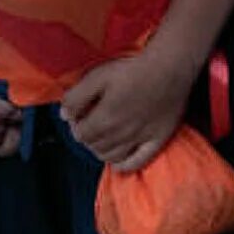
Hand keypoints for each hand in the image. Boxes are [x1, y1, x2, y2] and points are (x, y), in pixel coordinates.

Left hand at [62, 40, 195, 171]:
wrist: (169, 68)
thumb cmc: (131, 70)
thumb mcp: (96, 76)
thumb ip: (76, 97)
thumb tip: (64, 116)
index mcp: (104, 119)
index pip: (80, 135)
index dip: (75, 126)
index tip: (79, 116)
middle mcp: (121, 135)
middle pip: (94, 147)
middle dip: (87, 137)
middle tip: (90, 123)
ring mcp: (140, 140)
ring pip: (111, 157)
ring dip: (101, 150)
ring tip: (102, 136)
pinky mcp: (158, 141)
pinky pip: (137, 163)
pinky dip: (123, 165)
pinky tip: (117, 158)